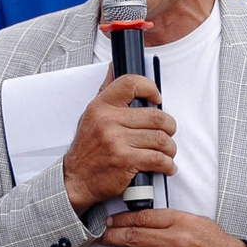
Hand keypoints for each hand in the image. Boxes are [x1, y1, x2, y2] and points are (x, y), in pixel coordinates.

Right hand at [63, 75, 174, 212]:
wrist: (76, 179)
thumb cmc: (87, 149)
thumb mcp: (91, 115)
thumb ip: (106, 92)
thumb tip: (113, 66)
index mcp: (101, 106)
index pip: (131, 83)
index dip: (150, 89)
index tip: (157, 100)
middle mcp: (108, 121)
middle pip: (156, 116)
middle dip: (169, 127)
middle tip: (168, 133)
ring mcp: (117, 141)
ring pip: (160, 139)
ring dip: (170, 148)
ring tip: (167, 152)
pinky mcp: (125, 161)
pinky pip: (158, 159)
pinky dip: (168, 164)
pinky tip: (166, 166)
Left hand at [103, 209, 243, 246]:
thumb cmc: (216, 245)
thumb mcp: (196, 221)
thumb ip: (170, 220)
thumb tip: (143, 220)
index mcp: (179, 222)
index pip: (142, 217)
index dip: (121, 219)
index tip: (112, 221)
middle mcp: (174, 240)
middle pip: (133, 236)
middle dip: (112, 236)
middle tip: (103, 237)